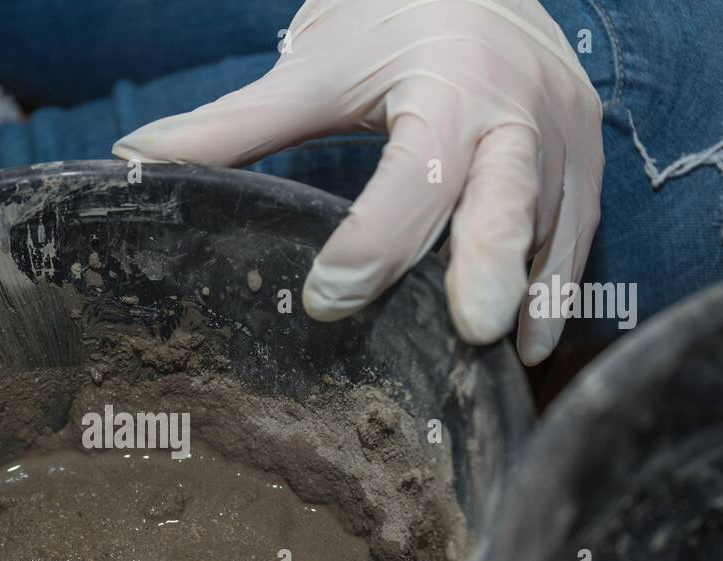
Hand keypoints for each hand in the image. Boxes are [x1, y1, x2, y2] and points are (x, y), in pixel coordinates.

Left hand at [113, 0, 603, 364]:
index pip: (413, 174)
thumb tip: (136, 156)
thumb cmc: (392, 21)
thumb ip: (235, 124)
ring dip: (528, 297)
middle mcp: (521, 110)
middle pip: (511, 197)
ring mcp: (565, 139)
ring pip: (554, 230)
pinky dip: (557, 291)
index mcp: (451, 80)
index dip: (372, 242)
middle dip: (492, 265)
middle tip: (472, 330)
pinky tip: (529, 342)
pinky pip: (579, 240)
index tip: (326, 297)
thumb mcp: (315, 68)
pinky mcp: (587, 165)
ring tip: (500, 364)